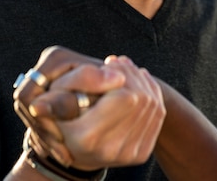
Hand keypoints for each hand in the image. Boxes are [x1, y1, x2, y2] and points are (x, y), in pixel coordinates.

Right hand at [13, 47, 164, 169]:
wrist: (71, 144)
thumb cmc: (61, 110)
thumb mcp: (58, 91)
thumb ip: (82, 78)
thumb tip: (115, 74)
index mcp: (86, 137)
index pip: (124, 97)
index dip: (122, 73)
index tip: (108, 62)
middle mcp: (109, 150)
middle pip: (141, 99)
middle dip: (132, 74)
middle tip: (116, 62)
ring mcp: (128, 155)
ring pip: (153, 104)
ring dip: (141, 80)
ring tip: (124, 70)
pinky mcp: (141, 154)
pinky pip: (158, 115)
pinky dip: (150, 93)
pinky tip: (136, 82)